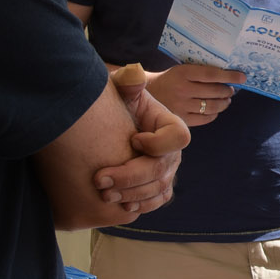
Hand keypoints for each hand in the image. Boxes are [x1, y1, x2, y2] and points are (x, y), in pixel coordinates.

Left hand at [94, 73, 189, 214]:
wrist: (111, 126)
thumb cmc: (116, 106)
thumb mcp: (120, 90)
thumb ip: (126, 81)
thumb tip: (133, 73)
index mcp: (170, 123)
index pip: (178, 136)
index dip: (157, 143)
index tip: (132, 140)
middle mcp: (173, 150)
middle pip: (161, 168)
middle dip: (130, 176)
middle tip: (100, 180)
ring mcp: (168, 169)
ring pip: (158, 188)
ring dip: (131, 194)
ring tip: (105, 193)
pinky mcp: (160, 185)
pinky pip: (158, 200)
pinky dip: (142, 205)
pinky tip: (123, 204)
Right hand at [146, 62, 244, 126]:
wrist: (146, 93)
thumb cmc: (169, 80)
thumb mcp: (181, 70)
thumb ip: (199, 72)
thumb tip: (227, 76)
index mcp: (183, 73)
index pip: (212, 74)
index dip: (230, 76)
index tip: (242, 77)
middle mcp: (182, 89)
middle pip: (215, 91)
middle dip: (228, 91)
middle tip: (231, 90)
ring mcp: (181, 105)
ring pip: (212, 106)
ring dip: (224, 103)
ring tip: (226, 100)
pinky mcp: (180, 119)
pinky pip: (205, 118)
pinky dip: (214, 114)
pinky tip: (215, 110)